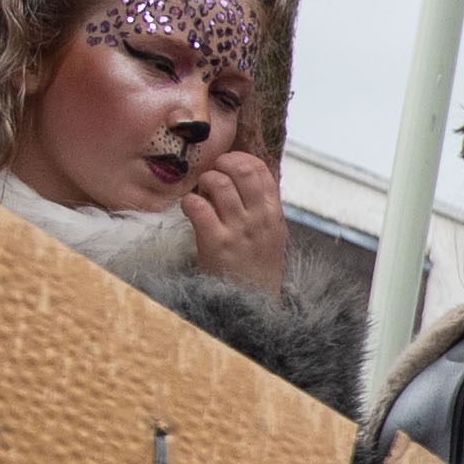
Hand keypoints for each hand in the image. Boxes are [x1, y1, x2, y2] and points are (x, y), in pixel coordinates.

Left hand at [176, 141, 288, 293]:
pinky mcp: (215, 243)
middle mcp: (259, 218)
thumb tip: (239, 171)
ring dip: (203, 184)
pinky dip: (189, 203)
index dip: (238, 159)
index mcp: (273, 212)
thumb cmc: (256, 265)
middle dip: (220, 165)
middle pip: (240, 169)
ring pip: (217, 183)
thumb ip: (259, 203)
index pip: (259, 168)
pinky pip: (197, 206)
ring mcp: (238, 230)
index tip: (226, 167)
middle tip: (211, 178)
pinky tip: (190, 211)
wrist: (253, 304)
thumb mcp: (270, 232)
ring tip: (201, 196)